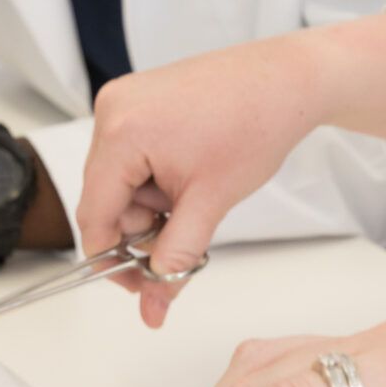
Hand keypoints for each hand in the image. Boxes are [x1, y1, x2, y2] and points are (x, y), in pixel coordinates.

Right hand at [82, 10, 385, 327]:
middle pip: (106, 198)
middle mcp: (113, 109)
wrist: (291, 80)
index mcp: (120, 132)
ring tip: (198, 193)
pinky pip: (133, 154)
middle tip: (186, 234)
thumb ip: (176, 258)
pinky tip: (191, 174)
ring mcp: (126, 100)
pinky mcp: (143, 99)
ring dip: (154, 203)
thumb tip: (152, 306)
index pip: (94, 215)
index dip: (114, 259)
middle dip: (144, 227)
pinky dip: (157, 177)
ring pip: (121, 179)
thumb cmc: (256, 124)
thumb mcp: (210, 202)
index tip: (139, 285)